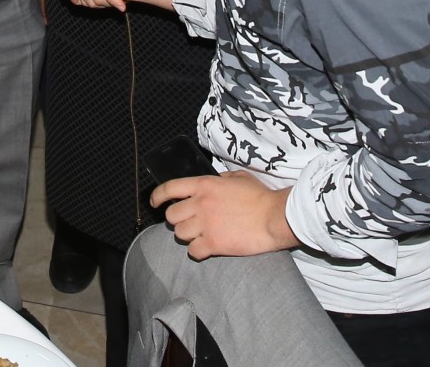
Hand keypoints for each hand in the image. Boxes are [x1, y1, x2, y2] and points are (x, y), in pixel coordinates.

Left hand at [149, 172, 296, 259]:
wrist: (275, 217)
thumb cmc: (261, 197)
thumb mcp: (240, 178)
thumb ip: (222, 178)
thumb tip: (216, 180)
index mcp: (205, 185)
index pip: (170, 188)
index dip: (158, 196)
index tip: (154, 203)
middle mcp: (200, 204)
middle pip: (171, 216)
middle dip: (178, 220)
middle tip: (189, 223)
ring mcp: (205, 225)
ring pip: (180, 235)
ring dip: (188, 236)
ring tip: (200, 236)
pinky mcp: (213, 244)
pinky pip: (193, 252)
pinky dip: (198, 252)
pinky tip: (207, 248)